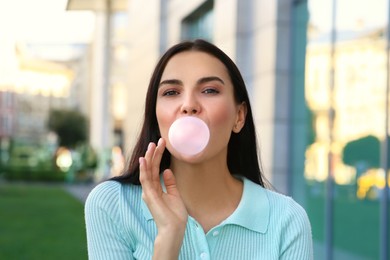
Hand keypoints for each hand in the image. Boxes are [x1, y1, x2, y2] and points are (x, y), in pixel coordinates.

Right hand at [139, 138, 187, 256]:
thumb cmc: (175, 215)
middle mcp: (150, 189)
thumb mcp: (175, 194)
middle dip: (154, 154)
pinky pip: (145, 180)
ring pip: (147, 171)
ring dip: (149, 158)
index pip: (156, 169)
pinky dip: (144, 169)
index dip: (158, 156)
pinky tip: (143, 160)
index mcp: (155, 189)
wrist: (174, 229)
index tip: (162, 144)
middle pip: (151, 168)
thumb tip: (167, 170)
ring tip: (152, 145)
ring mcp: (148, 192)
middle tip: (158, 141)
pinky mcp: (149, 196)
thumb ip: (170, 183)